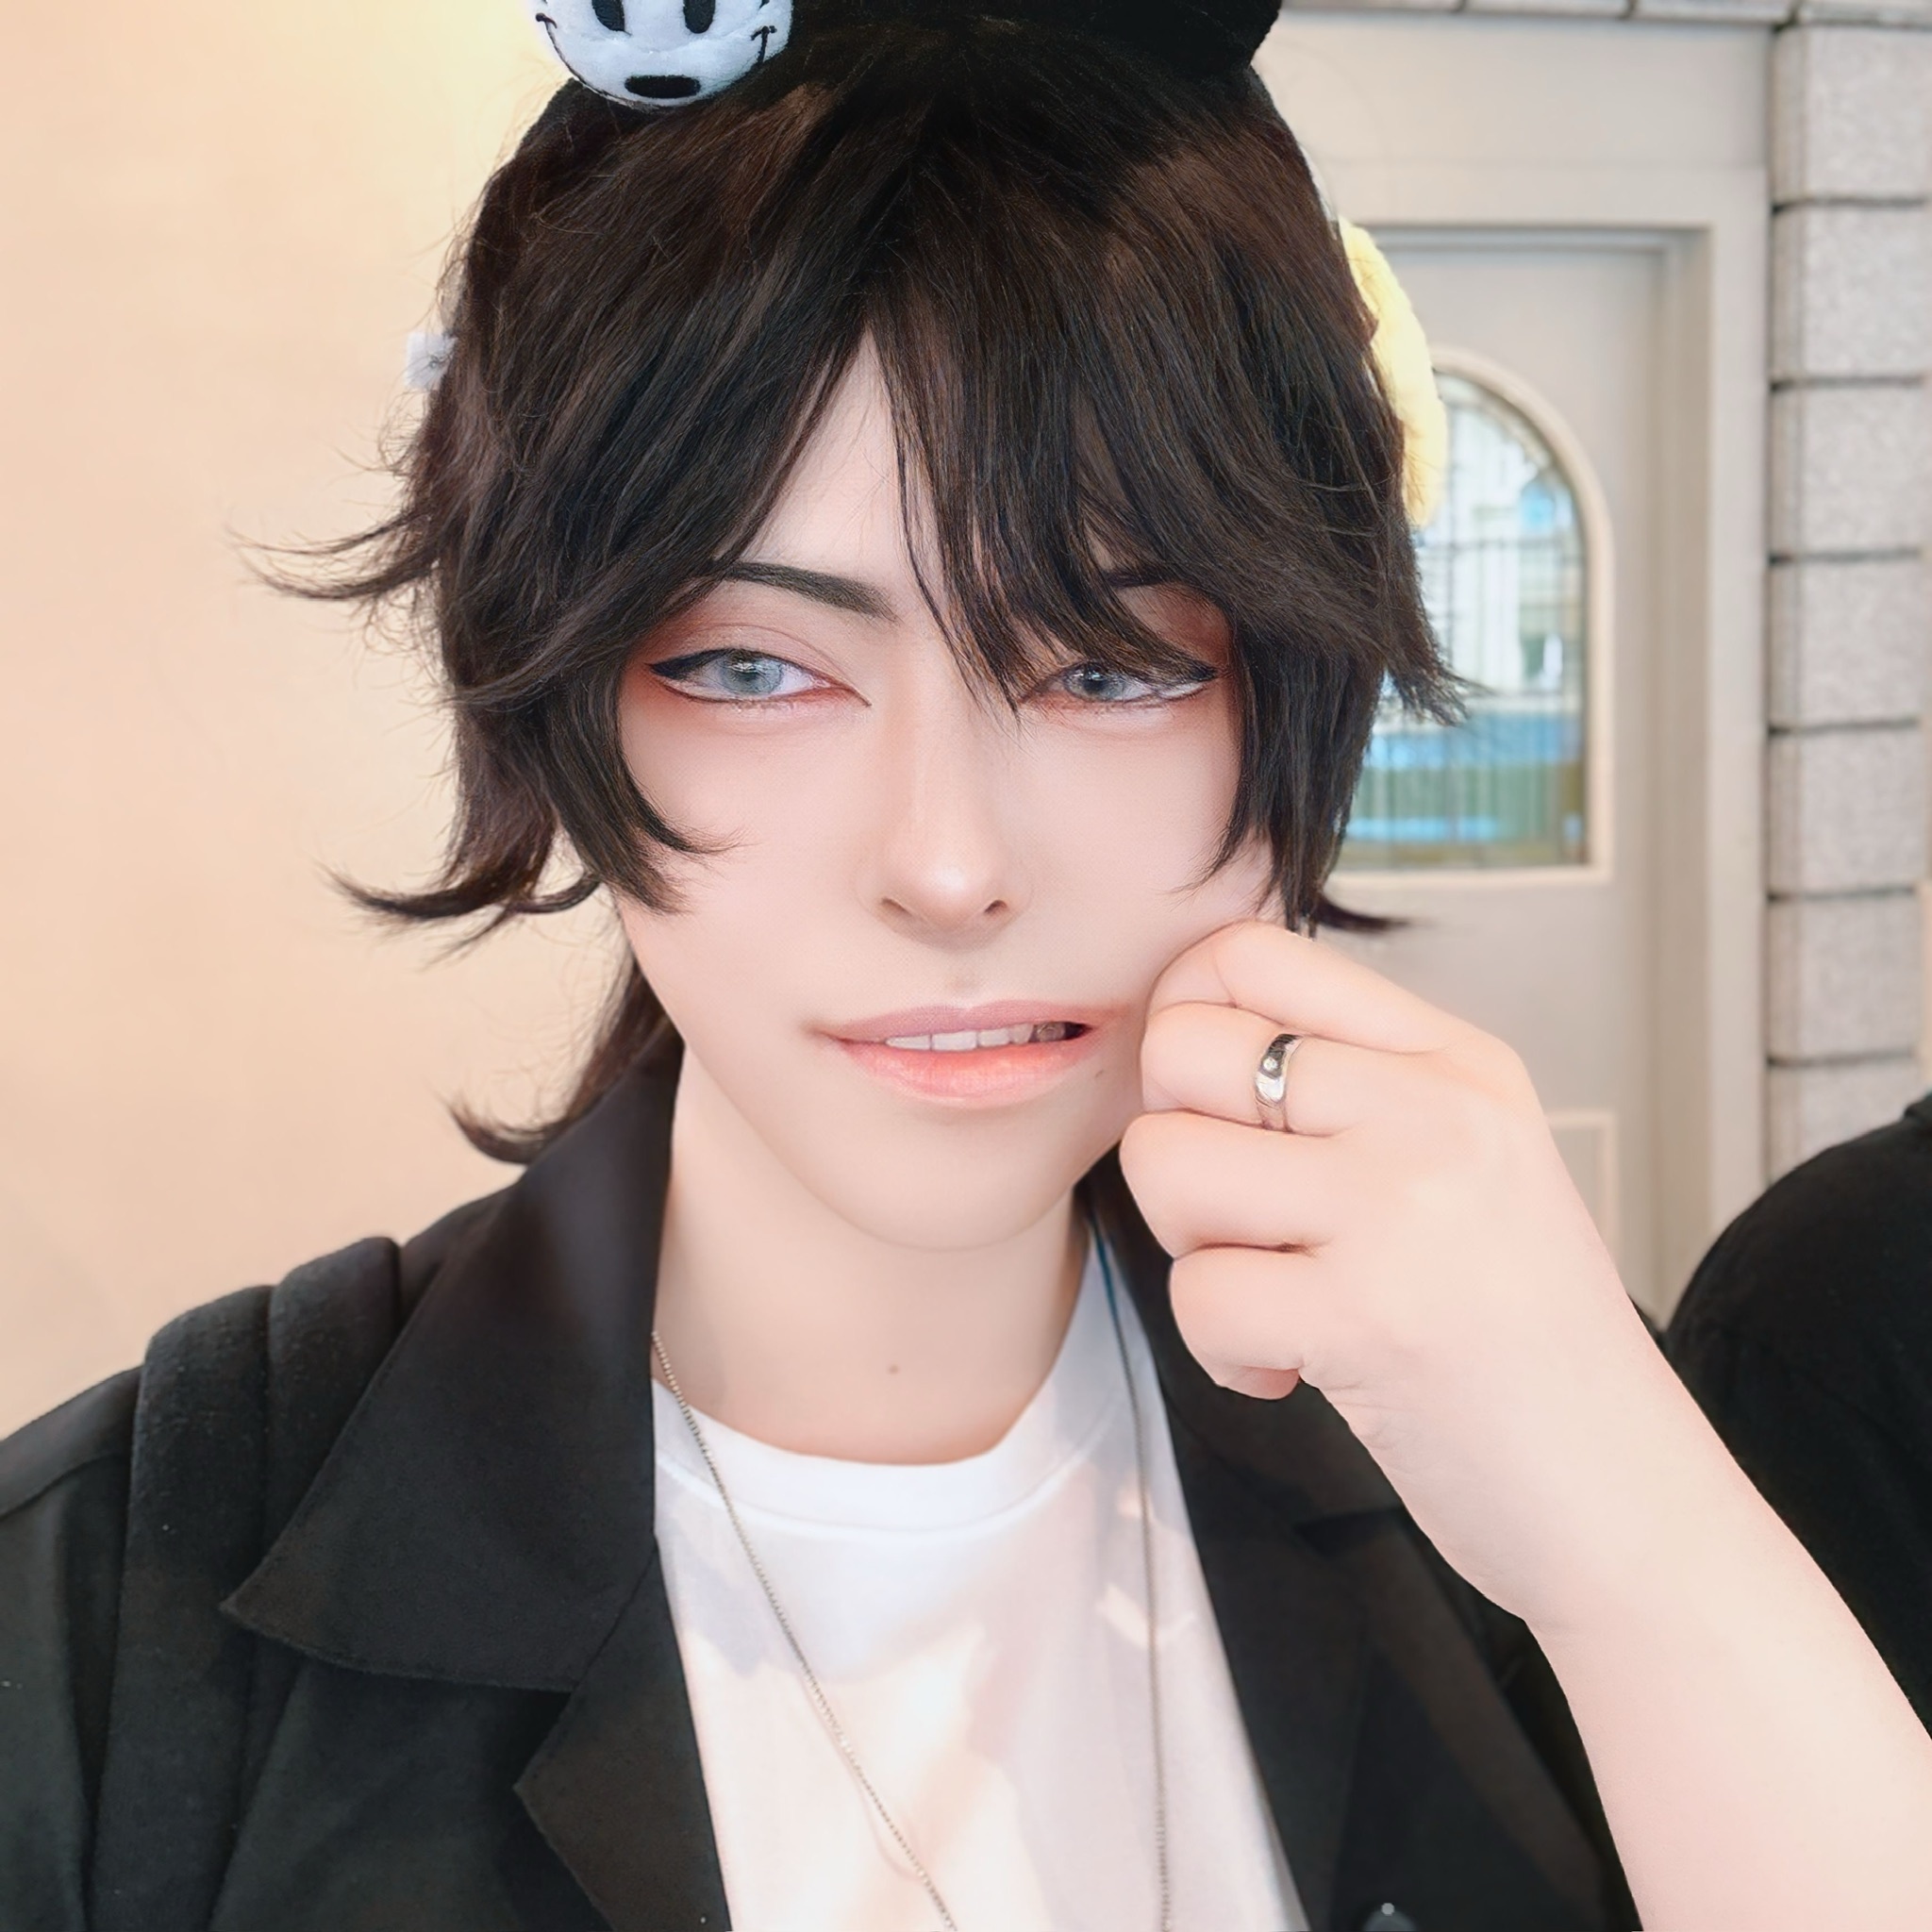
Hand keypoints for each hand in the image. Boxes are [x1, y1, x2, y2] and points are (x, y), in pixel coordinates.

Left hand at [1117, 919, 1690, 1630]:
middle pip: (1181, 1046)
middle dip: (1175, 1143)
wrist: (1626, 1500)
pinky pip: (1195, 1292)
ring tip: (1278, 1295)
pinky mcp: (1366, 1315)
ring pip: (1165, 1162)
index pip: (1251, 953)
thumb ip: (1351, 1086)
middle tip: (1243, 1221)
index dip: (1183, 1023)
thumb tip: (1184, 1030)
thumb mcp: (1470, 1161)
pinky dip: (1222, 1352)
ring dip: (1194, 1250)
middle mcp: (1434, 1108)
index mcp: (1455, 1059)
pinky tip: (1298, 1370)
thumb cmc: (1520, 1340)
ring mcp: (1403, 1205)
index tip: (1209, 1110)